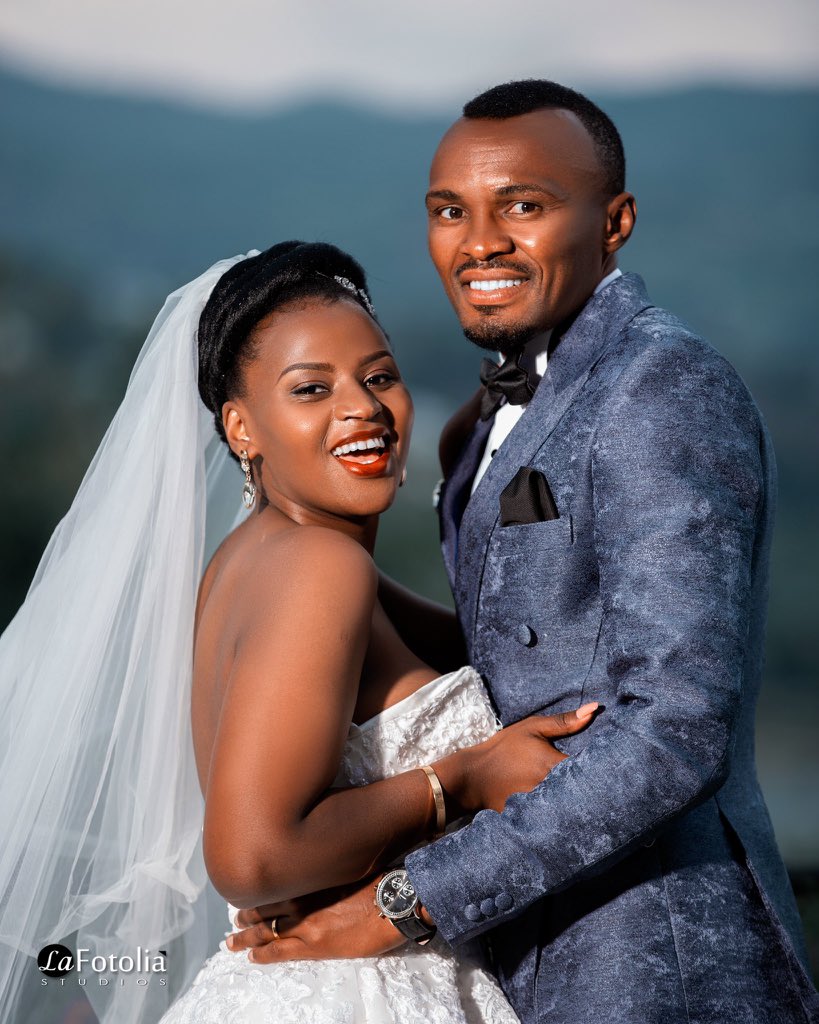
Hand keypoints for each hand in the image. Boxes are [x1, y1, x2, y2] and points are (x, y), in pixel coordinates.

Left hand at [226, 874, 406, 963]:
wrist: (393, 902)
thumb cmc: (377, 881)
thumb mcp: (348, 868)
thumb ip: (329, 873)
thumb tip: (323, 869)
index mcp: (311, 880)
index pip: (276, 889)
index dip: (259, 895)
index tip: (247, 898)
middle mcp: (302, 899)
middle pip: (265, 909)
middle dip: (246, 917)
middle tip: (234, 923)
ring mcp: (306, 923)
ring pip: (266, 931)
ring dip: (247, 937)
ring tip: (233, 942)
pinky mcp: (314, 945)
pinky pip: (280, 951)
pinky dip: (263, 954)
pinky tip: (252, 957)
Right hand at [437, 702, 599, 815]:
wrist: (473, 778)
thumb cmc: (503, 748)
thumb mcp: (532, 728)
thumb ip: (565, 721)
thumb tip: (596, 708)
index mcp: (555, 764)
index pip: (593, 767)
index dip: (605, 765)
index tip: (616, 760)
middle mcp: (554, 788)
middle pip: (587, 788)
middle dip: (597, 784)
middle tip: (612, 782)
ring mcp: (545, 806)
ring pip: (575, 803)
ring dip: (582, 798)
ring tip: (597, 795)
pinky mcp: (537, 818)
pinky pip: (559, 816)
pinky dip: (566, 811)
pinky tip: (570, 807)